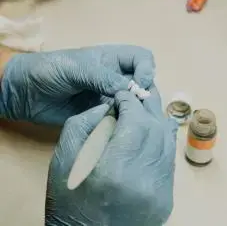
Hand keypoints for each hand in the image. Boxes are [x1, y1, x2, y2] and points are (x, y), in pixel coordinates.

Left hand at [0, 45, 154, 124]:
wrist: (25, 92)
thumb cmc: (51, 70)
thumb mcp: (77, 68)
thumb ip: (103, 77)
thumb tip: (133, 89)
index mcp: (111, 59)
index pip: (141, 59)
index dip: (146, 69)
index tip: (139, 85)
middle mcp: (113, 77)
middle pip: (142, 82)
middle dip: (144, 93)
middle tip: (136, 107)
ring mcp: (107, 97)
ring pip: (132, 103)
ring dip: (134, 110)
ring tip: (129, 119)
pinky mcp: (99, 114)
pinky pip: (117, 118)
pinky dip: (121, 123)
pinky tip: (118, 129)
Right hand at [45, 87, 177, 225]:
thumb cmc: (68, 198)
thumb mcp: (63, 157)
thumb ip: (84, 123)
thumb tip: (112, 106)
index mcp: (114, 170)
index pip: (134, 120)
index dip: (130, 101)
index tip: (121, 94)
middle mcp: (144, 180)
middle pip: (154, 128)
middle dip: (145, 106)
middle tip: (134, 96)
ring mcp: (160, 192)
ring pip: (167, 141)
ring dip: (156, 120)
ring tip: (144, 109)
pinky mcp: (166, 199)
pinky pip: (169, 159)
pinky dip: (162, 139)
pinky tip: (154, 129)